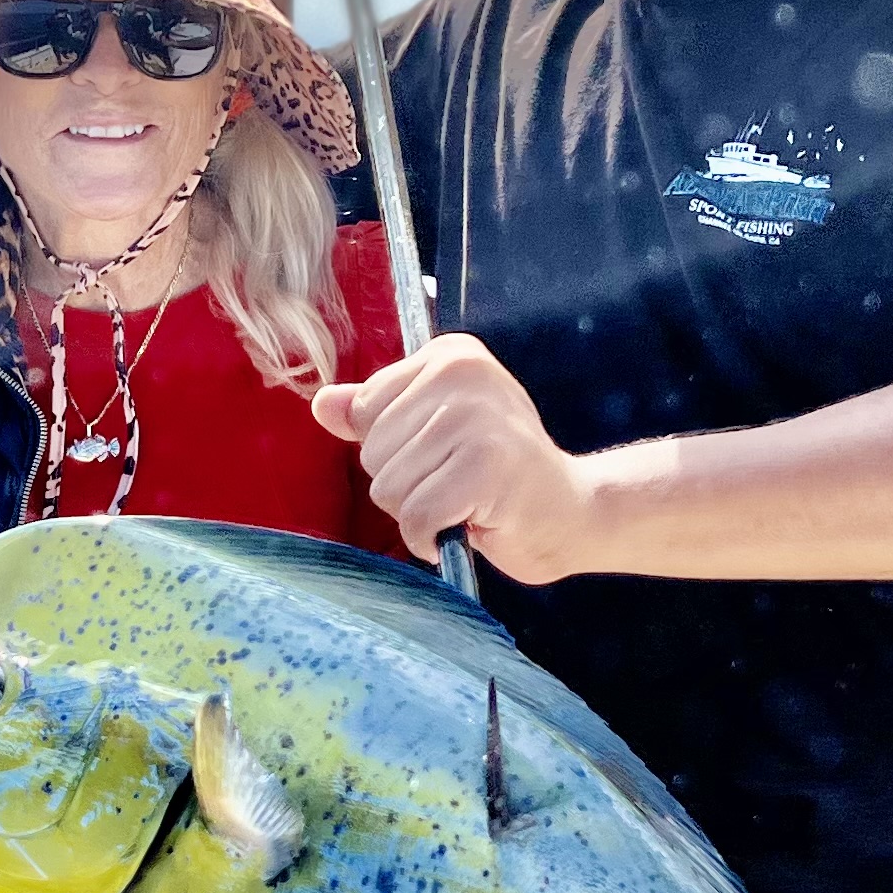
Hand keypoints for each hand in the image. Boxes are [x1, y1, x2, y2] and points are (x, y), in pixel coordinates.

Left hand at [312, 336, 604, 583]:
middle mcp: (463, 372)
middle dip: (405, 485)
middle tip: (457, 486)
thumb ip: (376, 415)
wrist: (572, 513)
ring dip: (419, 514)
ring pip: (388, 487)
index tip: (444, 454)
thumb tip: (321, 403)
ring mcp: (476, 416)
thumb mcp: (431, 432)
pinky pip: (416, 515)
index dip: (394, 449)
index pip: (365, 410)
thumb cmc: (497, 475)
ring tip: (464, 504)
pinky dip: (429, 537)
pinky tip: (465, 527)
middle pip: (372, 451)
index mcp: (449, 355)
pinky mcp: (486, 465)